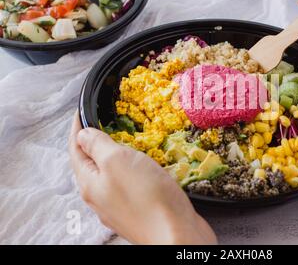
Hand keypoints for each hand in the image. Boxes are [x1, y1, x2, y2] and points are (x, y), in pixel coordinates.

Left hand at [68, 112, 216, 244]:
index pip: (76, 149)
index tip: (81, 110)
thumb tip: (82, 135)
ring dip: (114, 156)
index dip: (77, 127)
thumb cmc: (146, 195)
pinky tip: (143, 166)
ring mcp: (118, 206)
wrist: (176, 233)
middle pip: (91, 164)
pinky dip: (130, 169)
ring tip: (124, 140)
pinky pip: (128, 184)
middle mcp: (100, 197)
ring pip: (110, 175)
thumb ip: (97, 145)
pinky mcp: (138, 210)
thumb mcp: (117, 160)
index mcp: (89, 183)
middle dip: (94, 142)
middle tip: (104, 122)